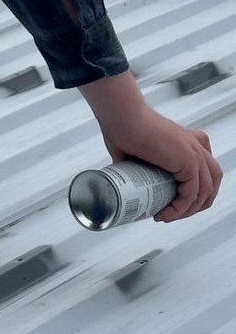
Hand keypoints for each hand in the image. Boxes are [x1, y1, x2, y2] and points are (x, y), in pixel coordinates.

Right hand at [78, 71, 222, 221]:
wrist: (121, 117)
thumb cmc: (121, 127)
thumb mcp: (134, 150)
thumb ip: (134, 165)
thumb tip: (123, 182)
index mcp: (188, 141)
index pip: (204, 172)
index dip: (192, 192)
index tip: (169, 204)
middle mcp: (197, 145)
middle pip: (212, 182)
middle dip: (196, 204)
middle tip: (172, 213)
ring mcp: (196, 152)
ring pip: (206, 191)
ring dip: (187, 210)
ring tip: (166, 216)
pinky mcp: (189, 161)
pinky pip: (192, 194)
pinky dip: (179, 208)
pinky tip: (165, 213)